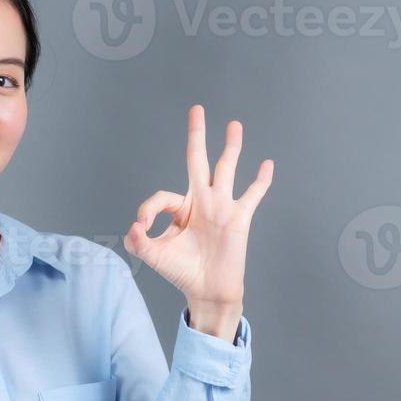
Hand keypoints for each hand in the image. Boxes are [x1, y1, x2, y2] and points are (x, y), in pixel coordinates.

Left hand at [123, 105, 272, 320]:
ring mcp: (222, 207)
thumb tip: (133, 227)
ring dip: (231, 146)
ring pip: (226, 169)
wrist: (208, 290)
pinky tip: (267, 164)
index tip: (142, 228)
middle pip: (198, 161)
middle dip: (196, 136)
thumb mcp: (155, 256)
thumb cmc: (183, 273)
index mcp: (181, 210)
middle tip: (196, 110)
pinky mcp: (239, 218)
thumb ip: (139, 242)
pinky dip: (261, 180)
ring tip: (234, 125)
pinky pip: (253, 194)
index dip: (148, 210)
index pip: (163, 197)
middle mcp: (201, 202)